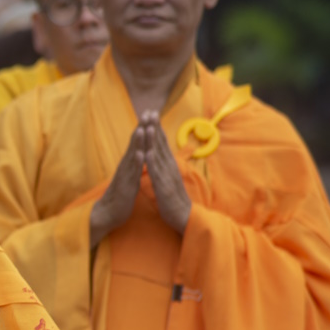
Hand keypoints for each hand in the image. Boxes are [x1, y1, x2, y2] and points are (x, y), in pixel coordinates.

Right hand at [90, 120, 146, 247]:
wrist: (107, 214)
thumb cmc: (121, 196)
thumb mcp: (130, 177)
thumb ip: (134, 165)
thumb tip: (140, 154)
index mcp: (129, 164)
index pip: (137, 142)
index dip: (144, 127)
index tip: (150, 113)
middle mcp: (126, 166)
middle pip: (134, 144)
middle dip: (141, 128)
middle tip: (147, 112)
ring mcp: (125, 175)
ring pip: (132, 155)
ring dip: (138, 142)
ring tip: (142, 128)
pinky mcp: (125, 186)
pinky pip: (132, 173)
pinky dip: (136, 163)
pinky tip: (141, 154)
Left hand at [142, 111, 190, 234]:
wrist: (184, 217)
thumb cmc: (174, 199)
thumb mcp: (169, 178)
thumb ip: (165, 166)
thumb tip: (161, 155)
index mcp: (169, 165)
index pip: (162, 143)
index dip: (156, 128)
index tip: (151, 113)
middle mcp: (169, 167)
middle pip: (161, 144)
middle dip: (155, 127)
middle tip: (150, 111)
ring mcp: (167, 176)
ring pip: (159, 155)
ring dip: (154, 140)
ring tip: (148, 125)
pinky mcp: (164, 187)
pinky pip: (156, 173)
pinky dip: (151, 162)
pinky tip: (146, 153)